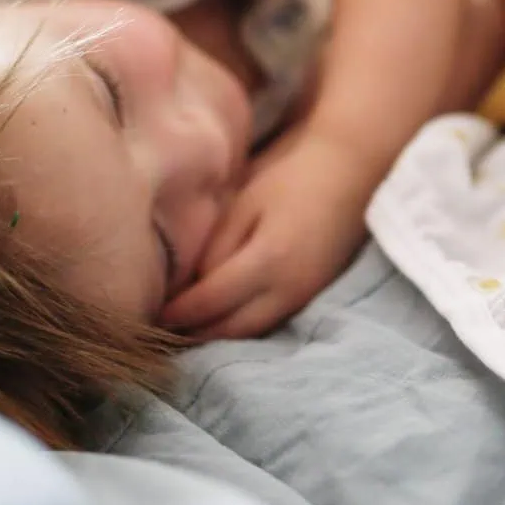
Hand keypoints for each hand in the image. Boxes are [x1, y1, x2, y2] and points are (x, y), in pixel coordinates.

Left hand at [161, 130, 374, 339]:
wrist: (354, 169)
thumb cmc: (294, 175)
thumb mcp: (247, 202)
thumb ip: (217, 246)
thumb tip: (192, 284)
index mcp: (268, 262)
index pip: (210, 301)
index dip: (178, 312)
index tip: (149, 314)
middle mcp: (288, 290)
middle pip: (231, 329)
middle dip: (195, 334)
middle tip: (161, 334)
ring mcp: (304, 295)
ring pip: (252, 331)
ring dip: (218, 336)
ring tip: (187, 332)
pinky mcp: (313, 292)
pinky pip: (270, 321)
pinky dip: (242, 326)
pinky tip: (223, 318)